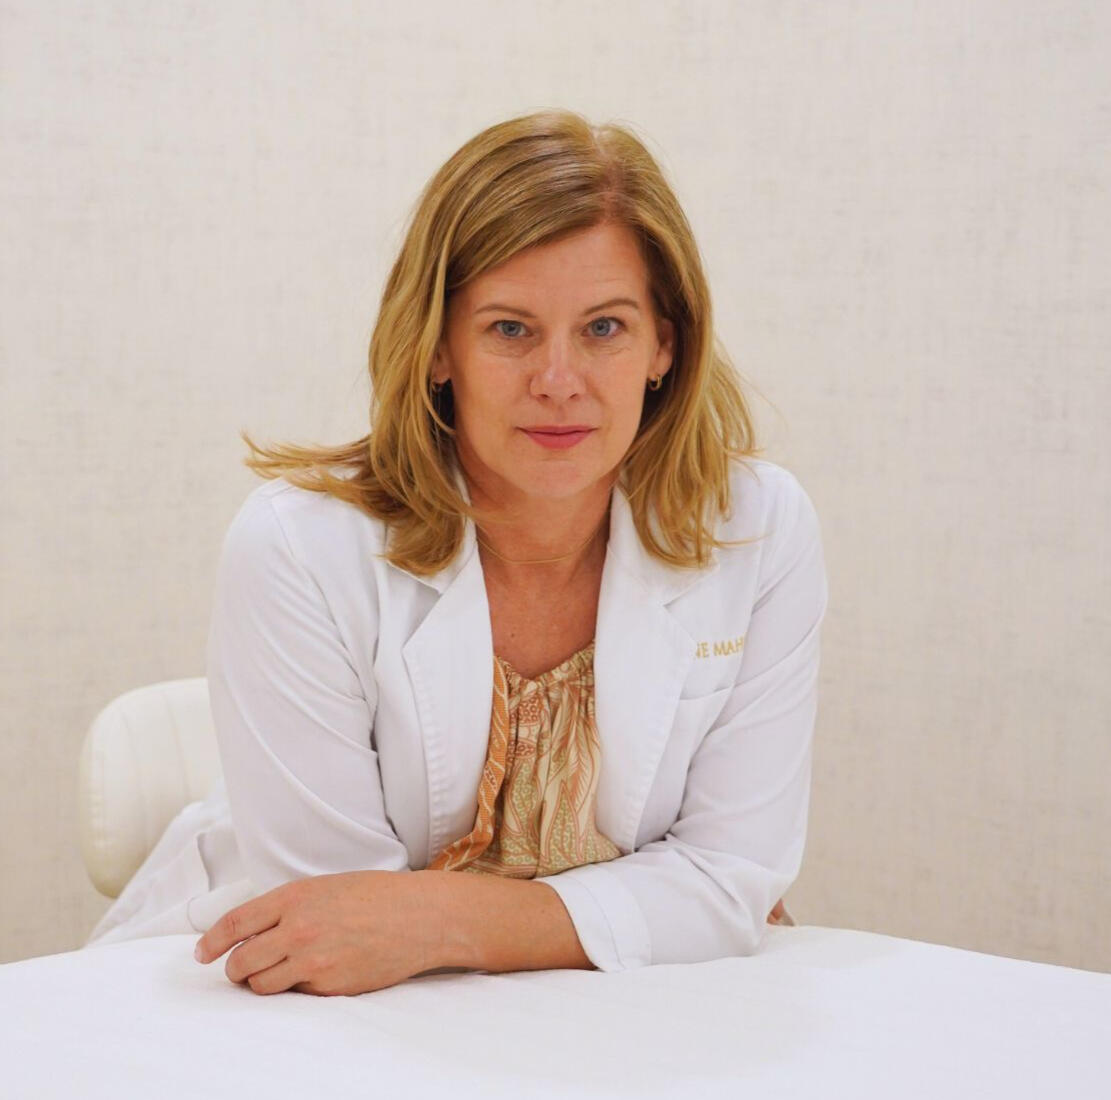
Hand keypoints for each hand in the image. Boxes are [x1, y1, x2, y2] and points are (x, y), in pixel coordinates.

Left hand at [193, 869, 441, 995]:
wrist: (418, 916)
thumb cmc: (376, 896)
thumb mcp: (326, 887)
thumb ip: (288, 906)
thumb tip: (253, 931)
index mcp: (295, 897)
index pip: (235, 923)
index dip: (211, 942)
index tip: (202, 953)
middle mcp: (298, 929)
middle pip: (241, 961)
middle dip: (235, 969)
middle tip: (240, 968)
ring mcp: (313, 960)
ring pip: (261, 985)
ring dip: (260, 982)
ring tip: (275, 973)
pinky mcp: (329, 986)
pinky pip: (296, 994)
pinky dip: (296, 987)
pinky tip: (315, 972)